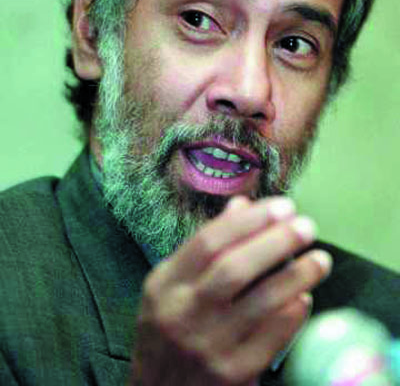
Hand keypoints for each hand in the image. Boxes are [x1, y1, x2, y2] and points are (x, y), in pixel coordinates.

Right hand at [130, 196, 331, 385]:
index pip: (208, 242)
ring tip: (320, 259)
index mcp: (165, 284)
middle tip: (306, 226)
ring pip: (260, 302)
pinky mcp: (232, 374)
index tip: (281, 207)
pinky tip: (305, 296)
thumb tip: (242, 206)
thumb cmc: (168, 330)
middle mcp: (183, 313)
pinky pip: (271, 338)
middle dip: (275, 241)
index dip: (249, 220)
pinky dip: (292, 314)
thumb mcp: (172, 284)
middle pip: (234, 268)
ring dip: (295, 276)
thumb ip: (205, 246)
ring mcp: (208, 346)